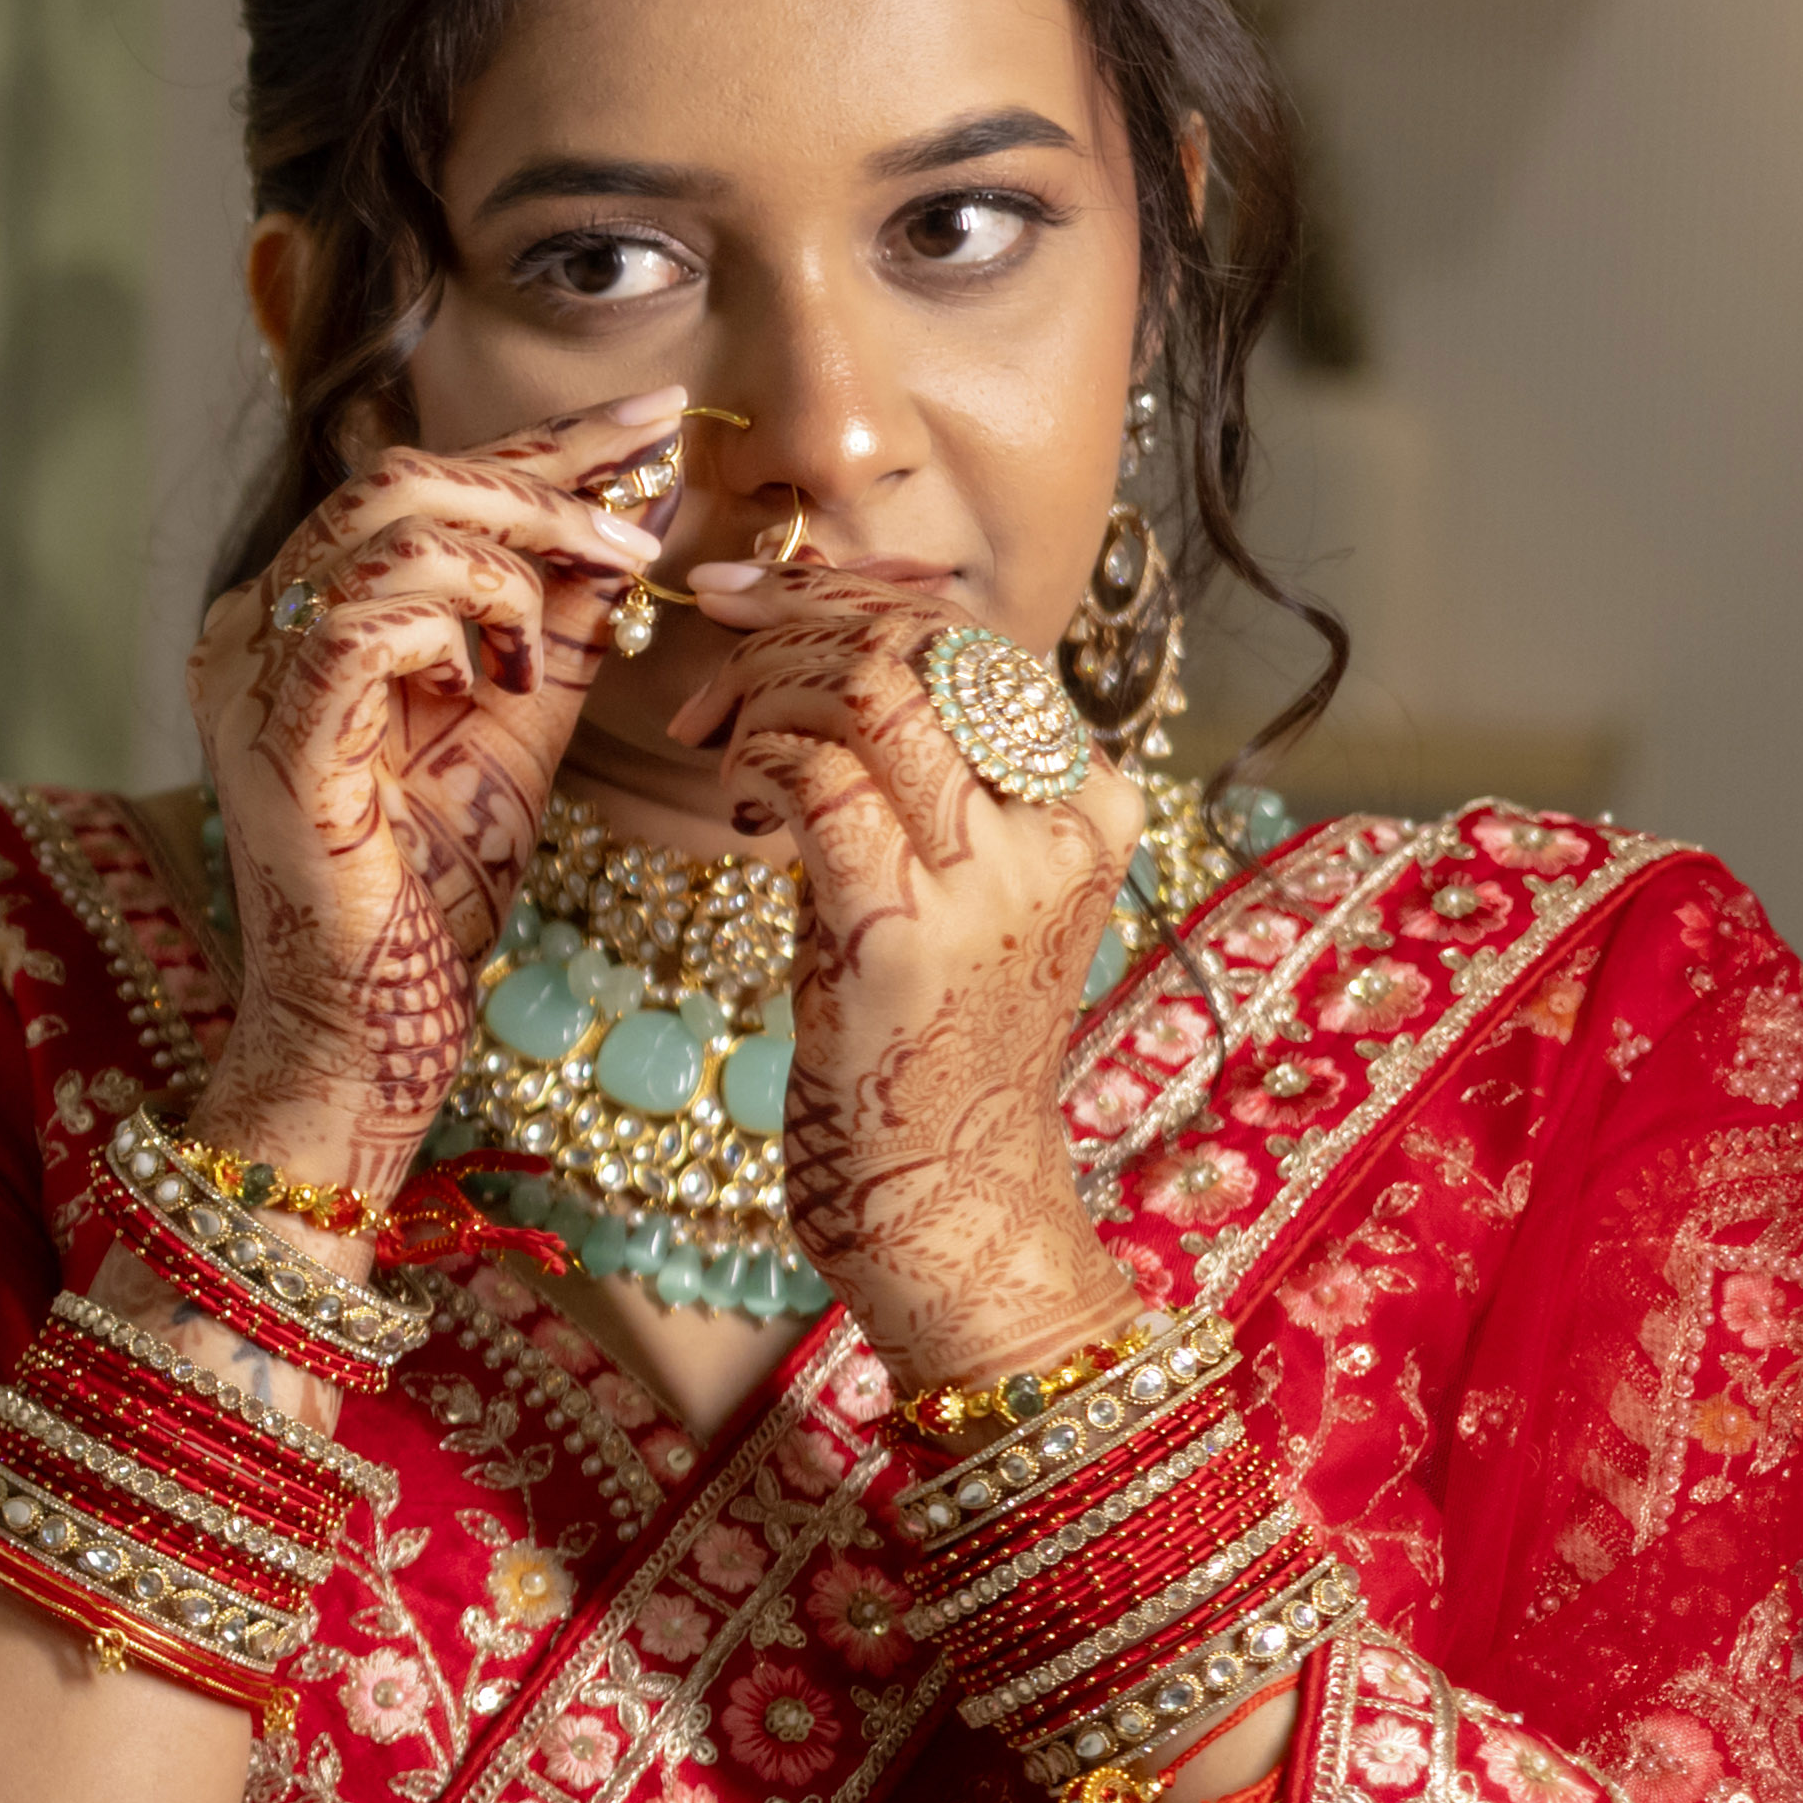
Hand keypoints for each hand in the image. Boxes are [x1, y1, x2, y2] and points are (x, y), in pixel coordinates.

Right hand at [182, 390, 682, 1195]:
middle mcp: (248, 626)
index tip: (649, 417)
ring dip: (509, 566)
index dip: (538, 440)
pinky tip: (494, 683)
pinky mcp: (275, 734)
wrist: (369, 1019)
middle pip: (393, 479)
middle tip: (635, 535)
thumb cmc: (432, 886)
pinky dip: (456, 630)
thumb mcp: (519, 719)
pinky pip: (370, 620)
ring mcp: (246, 676)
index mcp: (294, 615)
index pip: (414, 485)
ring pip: (386, 532)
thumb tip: (634, 504)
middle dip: (537, 487)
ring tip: (564, 633)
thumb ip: (559, 617)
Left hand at [669, 564, 1149, 1391]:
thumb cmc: (925, 1045)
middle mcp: (1057, 830)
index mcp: (1086, 805)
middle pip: (923, 641)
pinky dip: (757, 760)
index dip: (852, 602)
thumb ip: (913, 786)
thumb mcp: (942, 889)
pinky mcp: (901, 937)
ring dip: (766, 683)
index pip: (974, 639)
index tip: (759, 611)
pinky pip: (821, 784)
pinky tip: (738, 801)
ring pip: (871, 688)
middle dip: (797, 619)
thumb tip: (819, 674)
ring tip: (721, 735)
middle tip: (717, 652)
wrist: (951, 1200)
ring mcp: (989, 883)